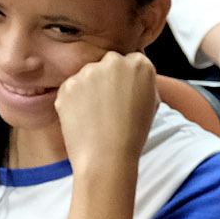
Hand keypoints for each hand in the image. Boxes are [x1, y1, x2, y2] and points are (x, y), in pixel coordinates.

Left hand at [54, 49, 158, 175]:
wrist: (107, 156)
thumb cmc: (132, 135)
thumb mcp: (151, 103)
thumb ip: (141, 82)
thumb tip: (130, 76)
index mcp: (140, 65)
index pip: (131, 61)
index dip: (126, 80)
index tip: (124, 94)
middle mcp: (114, 62)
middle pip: (108, 63)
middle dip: (107, 79)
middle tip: (108, 105)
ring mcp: (88, 72)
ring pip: (87, 75)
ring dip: (89, 89)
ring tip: (95, 116)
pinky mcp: (68, 84)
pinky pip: (70, 88)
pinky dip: (73, 101)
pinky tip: (83, 119)